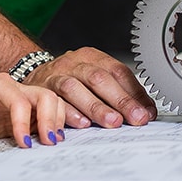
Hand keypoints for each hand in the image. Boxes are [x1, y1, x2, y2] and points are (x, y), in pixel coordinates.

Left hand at [0, 73, 65, 157]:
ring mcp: (24, 100)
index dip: (23, 123)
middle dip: (50, 119)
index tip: (24, 144)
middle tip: (49, 143)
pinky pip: (50, 116)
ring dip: (56, 123)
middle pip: (44, 96)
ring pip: (52, 103)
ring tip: (53, 144)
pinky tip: (54, 143)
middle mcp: (15, 89)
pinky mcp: (29, 114)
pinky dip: (56, 127)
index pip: (19, 101)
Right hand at [23, 48, 157, 128]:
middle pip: (98, 78)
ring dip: (96, 106)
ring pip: (75, 88)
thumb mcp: (94, 78)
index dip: (134, 92)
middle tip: (136, 118)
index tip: (147, 112)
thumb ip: (117, 91)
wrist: (34, 76)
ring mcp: (56, 76)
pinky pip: (55, 100)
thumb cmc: (71, 80)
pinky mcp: (42, 91)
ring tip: (113, 122)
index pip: (117, 71)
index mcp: (91, 57)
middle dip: (120, 100)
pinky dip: (69, 112)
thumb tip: (147, 112)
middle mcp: (74, 63)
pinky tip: (82, 123)